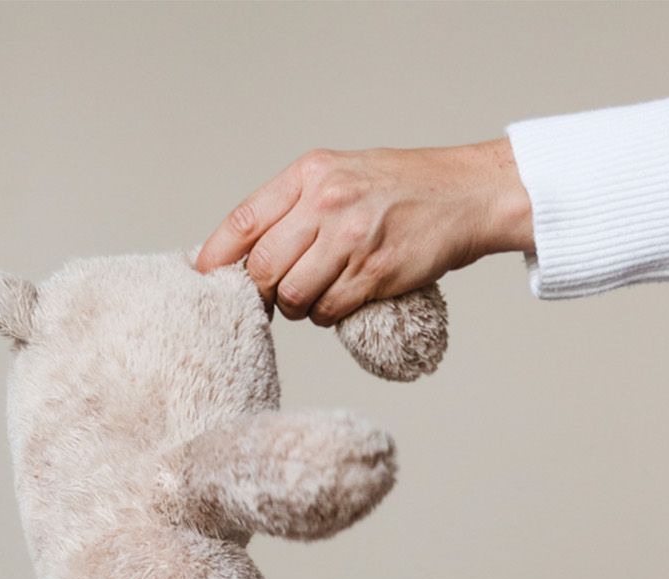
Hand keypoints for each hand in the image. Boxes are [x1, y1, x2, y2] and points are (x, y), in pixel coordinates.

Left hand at [195, 140, 533, 323]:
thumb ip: (294, 205)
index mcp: (310, 174)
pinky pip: (328, 311)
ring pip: (294, 296)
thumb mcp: (339, 174)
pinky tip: (342, 300)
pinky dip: (327, 316)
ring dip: (297, 308)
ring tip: (316, 295)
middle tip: (275, 296)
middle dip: (263, 292)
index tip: (204, 279)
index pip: (243, 221)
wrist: (464, 193)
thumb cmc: (399, 188)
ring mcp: (351, 238)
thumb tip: (244, 253)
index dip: (216, 257)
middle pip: (264, 268)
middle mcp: (326, 202)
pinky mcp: (375, 271)